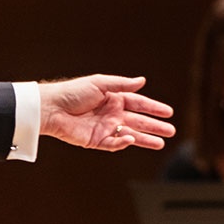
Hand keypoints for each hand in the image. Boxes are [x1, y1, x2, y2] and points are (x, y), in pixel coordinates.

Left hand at [37, 75, 174, 150]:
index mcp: (113, 98)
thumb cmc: (73, 92)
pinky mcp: (96, 141)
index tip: (169, 113)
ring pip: (130, 135)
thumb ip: (122, 84)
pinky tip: (132, 139)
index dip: (153, 108)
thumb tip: (142, 80)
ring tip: (161, 143)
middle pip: (138, 121)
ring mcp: (105, 128)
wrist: (51, 109)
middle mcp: (111, 114)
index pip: (138, 104)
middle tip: (171, 131)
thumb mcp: (100, 83)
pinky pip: (114, 144)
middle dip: (154, 126)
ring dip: (145, 139)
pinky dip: (123, 143)